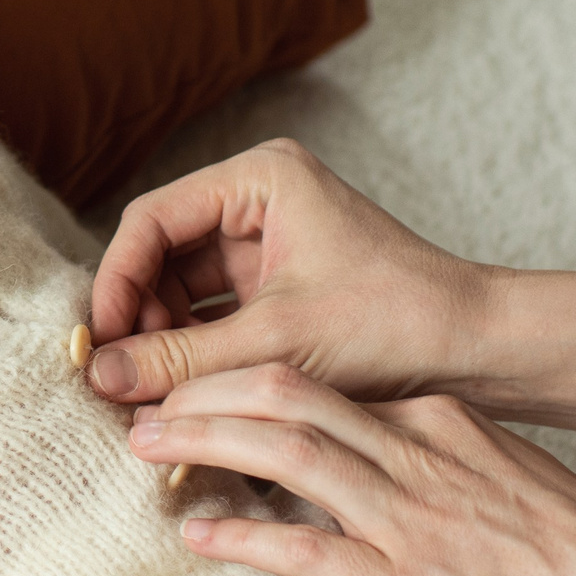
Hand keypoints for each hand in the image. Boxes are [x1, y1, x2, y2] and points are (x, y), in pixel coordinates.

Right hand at [88, 138, 498, 404]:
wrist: (478, 351)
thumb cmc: (396, 324)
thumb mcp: (275, 345)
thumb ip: (179, 358)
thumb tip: (98, 376)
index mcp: (261, 179)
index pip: (151, 220)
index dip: (116, 282)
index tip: (97, 344)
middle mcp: (259, 201)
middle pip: (161, 256)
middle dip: (139, 318)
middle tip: (118, 380)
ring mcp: (269, 246)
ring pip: (183, 291)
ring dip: (163, 341)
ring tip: (146, 396)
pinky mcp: (280, 289)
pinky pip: (214, 316)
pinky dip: (195, 354)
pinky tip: (180, 396)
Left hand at [125, 363, 575, 575]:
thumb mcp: (504, 477)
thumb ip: (440, 462)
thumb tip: (380, 466)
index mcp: (436, 421)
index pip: (320, 385)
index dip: (245, 384)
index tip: (198, 392)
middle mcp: (415, 454)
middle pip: (285, 395)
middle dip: (204, 391)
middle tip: (147, 401)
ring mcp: (407, 518)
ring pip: (283, 454)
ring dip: (203, 444)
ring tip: (144, 445)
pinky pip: (302, 550)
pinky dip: (241, 538)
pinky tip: (197, 535)